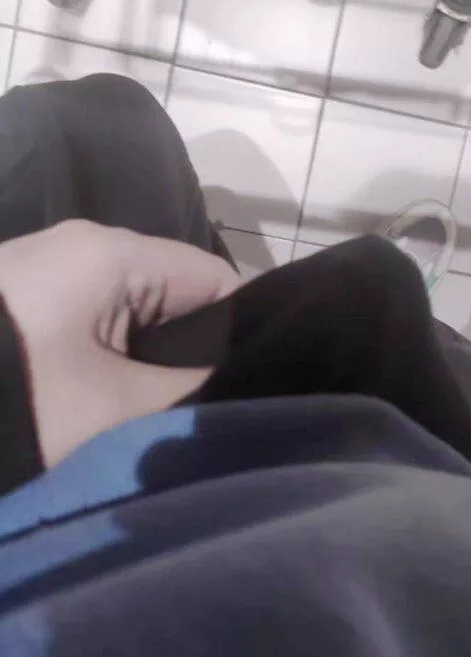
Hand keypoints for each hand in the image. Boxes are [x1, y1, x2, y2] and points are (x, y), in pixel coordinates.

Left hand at [0, 220, 238, 467]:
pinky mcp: (23, 299)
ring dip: (152, 359)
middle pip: (175, 293)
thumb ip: (186, 392)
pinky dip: (113, 357)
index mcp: (111, 252)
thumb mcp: (109, 407)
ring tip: (169, 410)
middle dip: (194, 350)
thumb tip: (237, 386)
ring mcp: (48, 270)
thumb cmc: (14, 399)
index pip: (213, 278)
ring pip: (134, 311)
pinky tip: (117, 399)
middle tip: (212, 408)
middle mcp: (83, 246)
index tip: (259, 384)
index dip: (243, 330)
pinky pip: (94, 320)